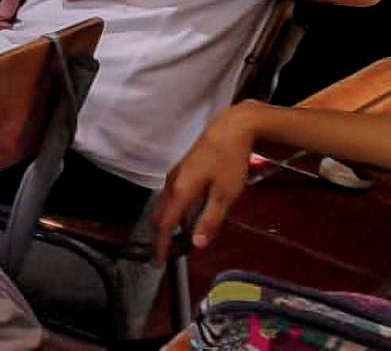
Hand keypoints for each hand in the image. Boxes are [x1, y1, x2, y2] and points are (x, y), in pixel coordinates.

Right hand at [153, 103, 259, 261]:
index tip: (159, 262)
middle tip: (166, 255)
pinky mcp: (182, 170)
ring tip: (176, 240)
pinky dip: (174, 211)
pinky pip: (172, 196)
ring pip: (165, 205)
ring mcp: (176, 174)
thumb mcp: (225, 194)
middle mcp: (172, 183)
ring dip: (168, 224)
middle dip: (161, 236)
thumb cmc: (229, 160)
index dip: (161, 244)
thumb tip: (197, 244)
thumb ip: (210, 220)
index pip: (165, 224)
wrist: (231, 128)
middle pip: (160, 215)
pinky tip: (187, 216)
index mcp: (181, 190)